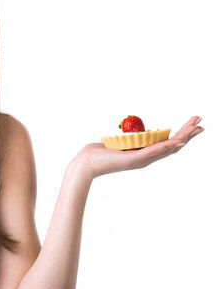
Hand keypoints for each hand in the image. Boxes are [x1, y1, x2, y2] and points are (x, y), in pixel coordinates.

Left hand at [73, 116, 203, 178]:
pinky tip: (178, 141)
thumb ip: (129, 140)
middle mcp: (146, 158)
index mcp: (144, 154)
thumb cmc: (99, 154)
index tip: (194, 126)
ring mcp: (142, 159)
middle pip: (173, 146)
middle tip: (202, 124)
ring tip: (196, 129)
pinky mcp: (134, 159)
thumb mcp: (119, 143)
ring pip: (168, 148)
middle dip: (188, 134)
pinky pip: (154, 151)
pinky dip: (167, 146)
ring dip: (183, 137)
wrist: (86, 164)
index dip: (183, 136)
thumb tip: (133, 134)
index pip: (168, 144)